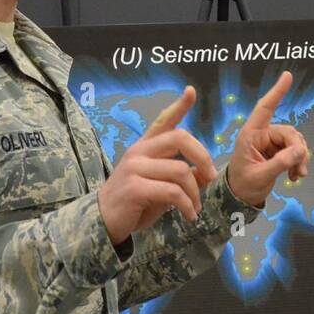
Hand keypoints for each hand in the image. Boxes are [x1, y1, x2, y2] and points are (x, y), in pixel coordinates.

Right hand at [97, 86, 215, 244]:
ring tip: (195, 208)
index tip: (190, 92)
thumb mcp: (162, 187)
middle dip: (203, 157)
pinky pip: (173, 192)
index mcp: (145, 147)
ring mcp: (134, 167)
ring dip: (195, 193)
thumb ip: (182, 177)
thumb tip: (206, 173)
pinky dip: (187, 205)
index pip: (163, 121)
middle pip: (180, 138)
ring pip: (181, 170)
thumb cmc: (135, 203)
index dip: (179, 106)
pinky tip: (189, 215)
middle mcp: (139, 152)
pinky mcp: (134, 187)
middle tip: (210, 176)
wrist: (103, 222)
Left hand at [226, 71, 309, 207]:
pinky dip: (299, 162)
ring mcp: (271, 142)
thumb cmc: (243, 185)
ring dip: (300, 158)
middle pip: (289, 132)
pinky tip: (296, 176)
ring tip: (297, 176)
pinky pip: (296, 151)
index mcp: (251, 134)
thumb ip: (280, 163)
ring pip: (296, 142)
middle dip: (298, 150)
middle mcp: (262, 134)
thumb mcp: (261, 175)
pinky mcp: (278, 151)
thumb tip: (300, 151)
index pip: (265, 108)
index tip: (287, 76)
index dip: (276, 92)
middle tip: (300, 169)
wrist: (240, 198)